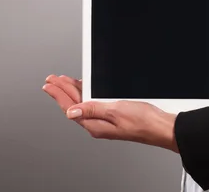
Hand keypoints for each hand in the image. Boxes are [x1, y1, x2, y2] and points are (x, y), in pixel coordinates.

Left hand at [42, 75, 177, 151]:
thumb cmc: (143, 122)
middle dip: (61, 91)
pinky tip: (82, 88)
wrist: (160, 126)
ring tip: (61, 82)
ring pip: (82, 103)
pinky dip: (84, 94)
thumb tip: (71, 112)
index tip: (49, 85)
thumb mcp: (116, 111)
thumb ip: (93, 109)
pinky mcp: (111, 116)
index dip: (58, 94)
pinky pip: (92, 104)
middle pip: (73, 105)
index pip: (70, 107)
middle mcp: (97, 124)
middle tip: (51, 80)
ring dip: (71, 91)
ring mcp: (104, 121)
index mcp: (95, 125)